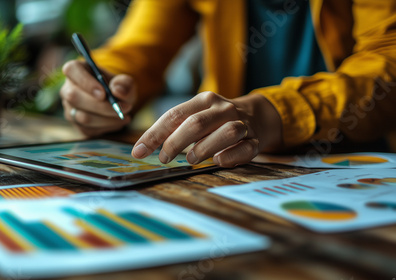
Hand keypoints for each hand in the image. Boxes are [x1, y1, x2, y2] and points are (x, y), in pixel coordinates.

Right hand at [60, 60, 136, 135]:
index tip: (104, 94)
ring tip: (125, 115)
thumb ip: (124, 83)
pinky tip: (118, 121)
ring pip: (83, 117)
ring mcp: (69, 108)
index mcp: (76, 70)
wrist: (117, 103)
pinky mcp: (76, 124)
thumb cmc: (117, 88)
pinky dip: (107, 127)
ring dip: (108, 119)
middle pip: (74, 97)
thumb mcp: (125, 82)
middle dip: (102, 106)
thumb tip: (118, 91)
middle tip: (124, 108)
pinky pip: (88, 129)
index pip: (71, 70)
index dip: (86, 82)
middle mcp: (68, 89)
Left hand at [131, 91, 281, 166]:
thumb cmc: (216, 120)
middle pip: (196, 123)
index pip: (174, 115)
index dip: (154, 135)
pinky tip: (218, 161)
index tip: (139, 151)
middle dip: (175, 142)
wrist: (257, 115)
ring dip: (204, 148)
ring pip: (226, 132)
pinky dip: (231, 156)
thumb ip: (174, 128)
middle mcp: (223, 109)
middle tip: (163, 158)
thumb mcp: (196, 115)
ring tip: (190, 160)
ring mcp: (242, 123)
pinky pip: (245, 148)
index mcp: (204, 100)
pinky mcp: (255, 140)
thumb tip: (143, 147)